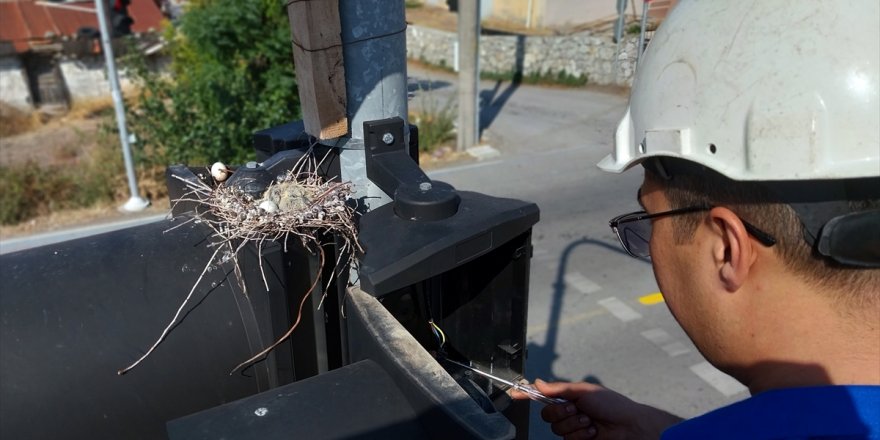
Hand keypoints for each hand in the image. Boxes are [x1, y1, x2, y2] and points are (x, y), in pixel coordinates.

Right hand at [511, 380, 682, 439]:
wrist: (629, 426)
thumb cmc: (612, 405)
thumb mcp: (584, 391)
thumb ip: (559, 388)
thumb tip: (538, 383)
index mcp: (569, 398)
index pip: (544, 396)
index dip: (528, 395)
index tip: (514, 394)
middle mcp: (569, 413)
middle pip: (547, 415)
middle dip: (561, 412)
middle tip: (576, 410)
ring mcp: (573, 429)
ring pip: (557, 429)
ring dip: (574, 424)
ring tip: (590, 422)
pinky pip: (568, 439)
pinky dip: (581, 434)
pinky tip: (593, 432)